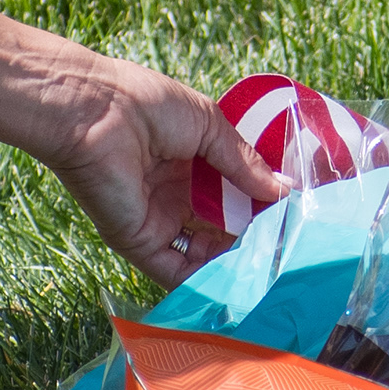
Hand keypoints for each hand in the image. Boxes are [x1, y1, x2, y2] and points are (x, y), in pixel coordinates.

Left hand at [21, 47, 285, 289]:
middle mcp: (175, 196)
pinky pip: (178, 272)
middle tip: (291, 249)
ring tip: (274, 268)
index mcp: (190, 163)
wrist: (94, 111)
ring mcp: (159, 222)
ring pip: (204, 254)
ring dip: (236, 263)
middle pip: (221, 228)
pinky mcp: (141, 243)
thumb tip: (285, 191)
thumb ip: (244, 162)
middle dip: (254, 239)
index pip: (233, 194)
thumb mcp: (209, 126)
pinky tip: (240, 285)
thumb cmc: (147, 104)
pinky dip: (207, 282)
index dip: (262, 205)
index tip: (294, 217)